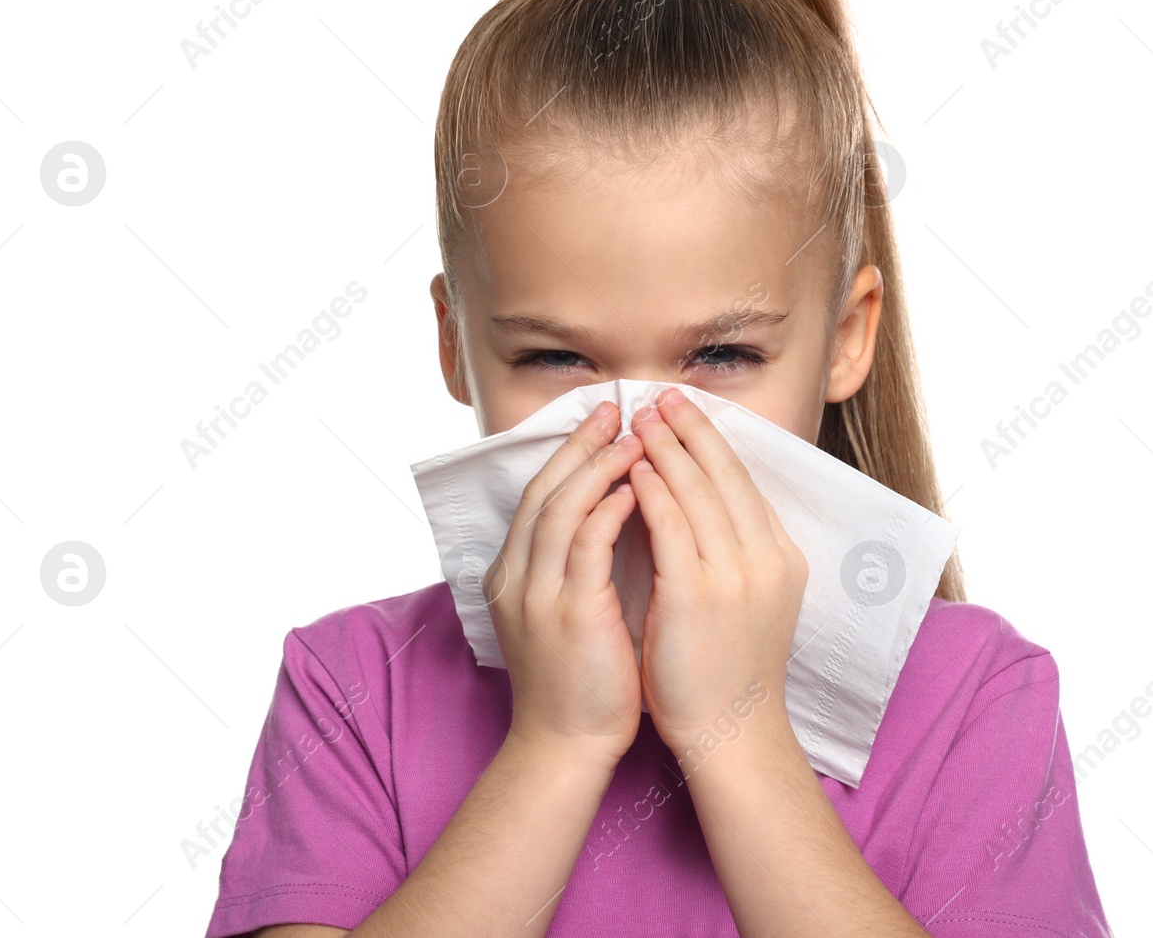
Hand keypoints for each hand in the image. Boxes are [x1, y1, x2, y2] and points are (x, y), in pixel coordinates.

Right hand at [485, 400, 645, 768]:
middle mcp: (517, 576)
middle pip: (545, 489)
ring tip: (636, 436)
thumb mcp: (567, 611)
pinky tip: (638, 488)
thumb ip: (576, 565)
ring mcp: (537, 594)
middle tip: (616, 408)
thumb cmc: (581, 680)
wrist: (567, 744)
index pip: (540, 494)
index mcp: (514, 573)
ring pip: (561, 508)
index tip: (603, 422)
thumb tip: (613, 514)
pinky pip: (587, 545)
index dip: (570, 454)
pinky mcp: (568, 613)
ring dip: (600, 466)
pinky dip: (610, 509)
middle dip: (581, 444)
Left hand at [627, 387, 807, 751]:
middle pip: (724, 475)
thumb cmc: (729, 669)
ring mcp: (735, 577)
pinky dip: (653, 492)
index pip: (743, 481)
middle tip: (660, 395)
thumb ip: (734, 551)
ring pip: (698, 492)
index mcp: (780, 556)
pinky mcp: (698, 597)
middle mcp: (765, 558)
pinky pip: (673, 528)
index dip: (712, 440)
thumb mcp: (748, 598)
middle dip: (689, 429)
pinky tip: (634, 469)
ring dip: (666, 448)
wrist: (732, 732)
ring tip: (639, 419)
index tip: (684, 409)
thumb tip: (705, 503)